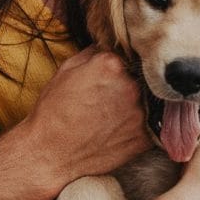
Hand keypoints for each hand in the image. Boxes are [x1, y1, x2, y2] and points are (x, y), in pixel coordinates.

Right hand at [22, 47, 152, 179]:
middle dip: (126, 87)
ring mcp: (140, 113)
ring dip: (133, 107)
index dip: (116, 68)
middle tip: (107, 100)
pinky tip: (118, 132)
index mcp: (111, 64)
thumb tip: (107, 46)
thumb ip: (92, 53)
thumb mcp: (66, 70)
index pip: (125, 57)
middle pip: (138, 79)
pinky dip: (137, 128)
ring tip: (110, 118)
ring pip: (146, 103)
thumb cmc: (53, 111)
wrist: (50, 153)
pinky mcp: (144, 138)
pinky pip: (149, 127)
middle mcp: (130, 86)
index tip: (107, 79)